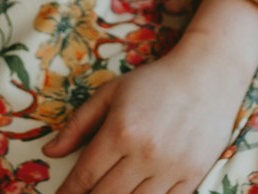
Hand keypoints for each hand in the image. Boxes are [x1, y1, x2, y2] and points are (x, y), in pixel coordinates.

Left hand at [43, 30, 257, 193]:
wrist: (208, 75)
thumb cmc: (154, 82)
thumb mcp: (112, 92)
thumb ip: (78, 123)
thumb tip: (49, 151)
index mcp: (121, 130)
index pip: (85, 176)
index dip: (69, 193)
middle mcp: (145, 153)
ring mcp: (170, 169)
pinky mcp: (192, 177)